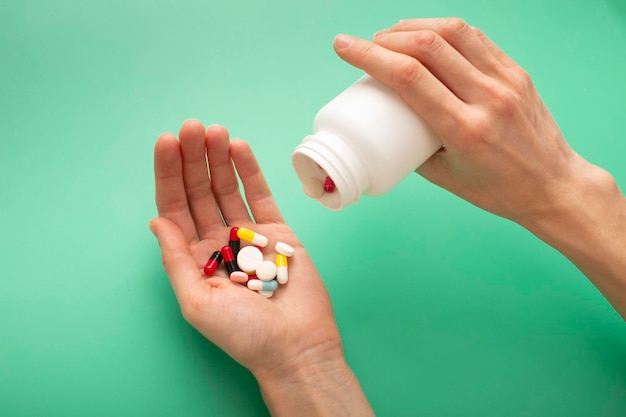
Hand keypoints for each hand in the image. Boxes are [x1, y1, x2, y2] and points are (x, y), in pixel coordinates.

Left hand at [149, 120, 373, 414]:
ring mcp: (249, 234)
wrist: (296, 346)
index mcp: (194, 259)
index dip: (169, 175)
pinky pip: (260, 195)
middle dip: (194, 158)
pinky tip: (238, 148)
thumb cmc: (244, 334)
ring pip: (228, 188)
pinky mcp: (278, 231)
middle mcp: (218, 241)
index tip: (166, 143)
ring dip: (219, 158)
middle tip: (191, 126)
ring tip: (213, 130)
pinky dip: (250, 171)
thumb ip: (176, 259)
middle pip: (199, 191)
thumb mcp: (196, 301)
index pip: (175, 208)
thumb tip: (156, 221)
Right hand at [334, 18, 625, 319]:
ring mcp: (506, 81)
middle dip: (387, 38)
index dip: (369, 56)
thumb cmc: (497, 190)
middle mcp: (487, 99)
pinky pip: (476, 38)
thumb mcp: (444, 177)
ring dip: (415, 26)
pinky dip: (445, 30)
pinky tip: (429, 36)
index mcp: (464, 130)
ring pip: (454, 32)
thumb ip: (411, 147)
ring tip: (394, 35)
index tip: (344, 47)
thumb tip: (386, 124)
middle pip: (428, 47)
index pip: (409, 78)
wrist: (553, 186)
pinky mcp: (516, 72)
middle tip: (368, 44)